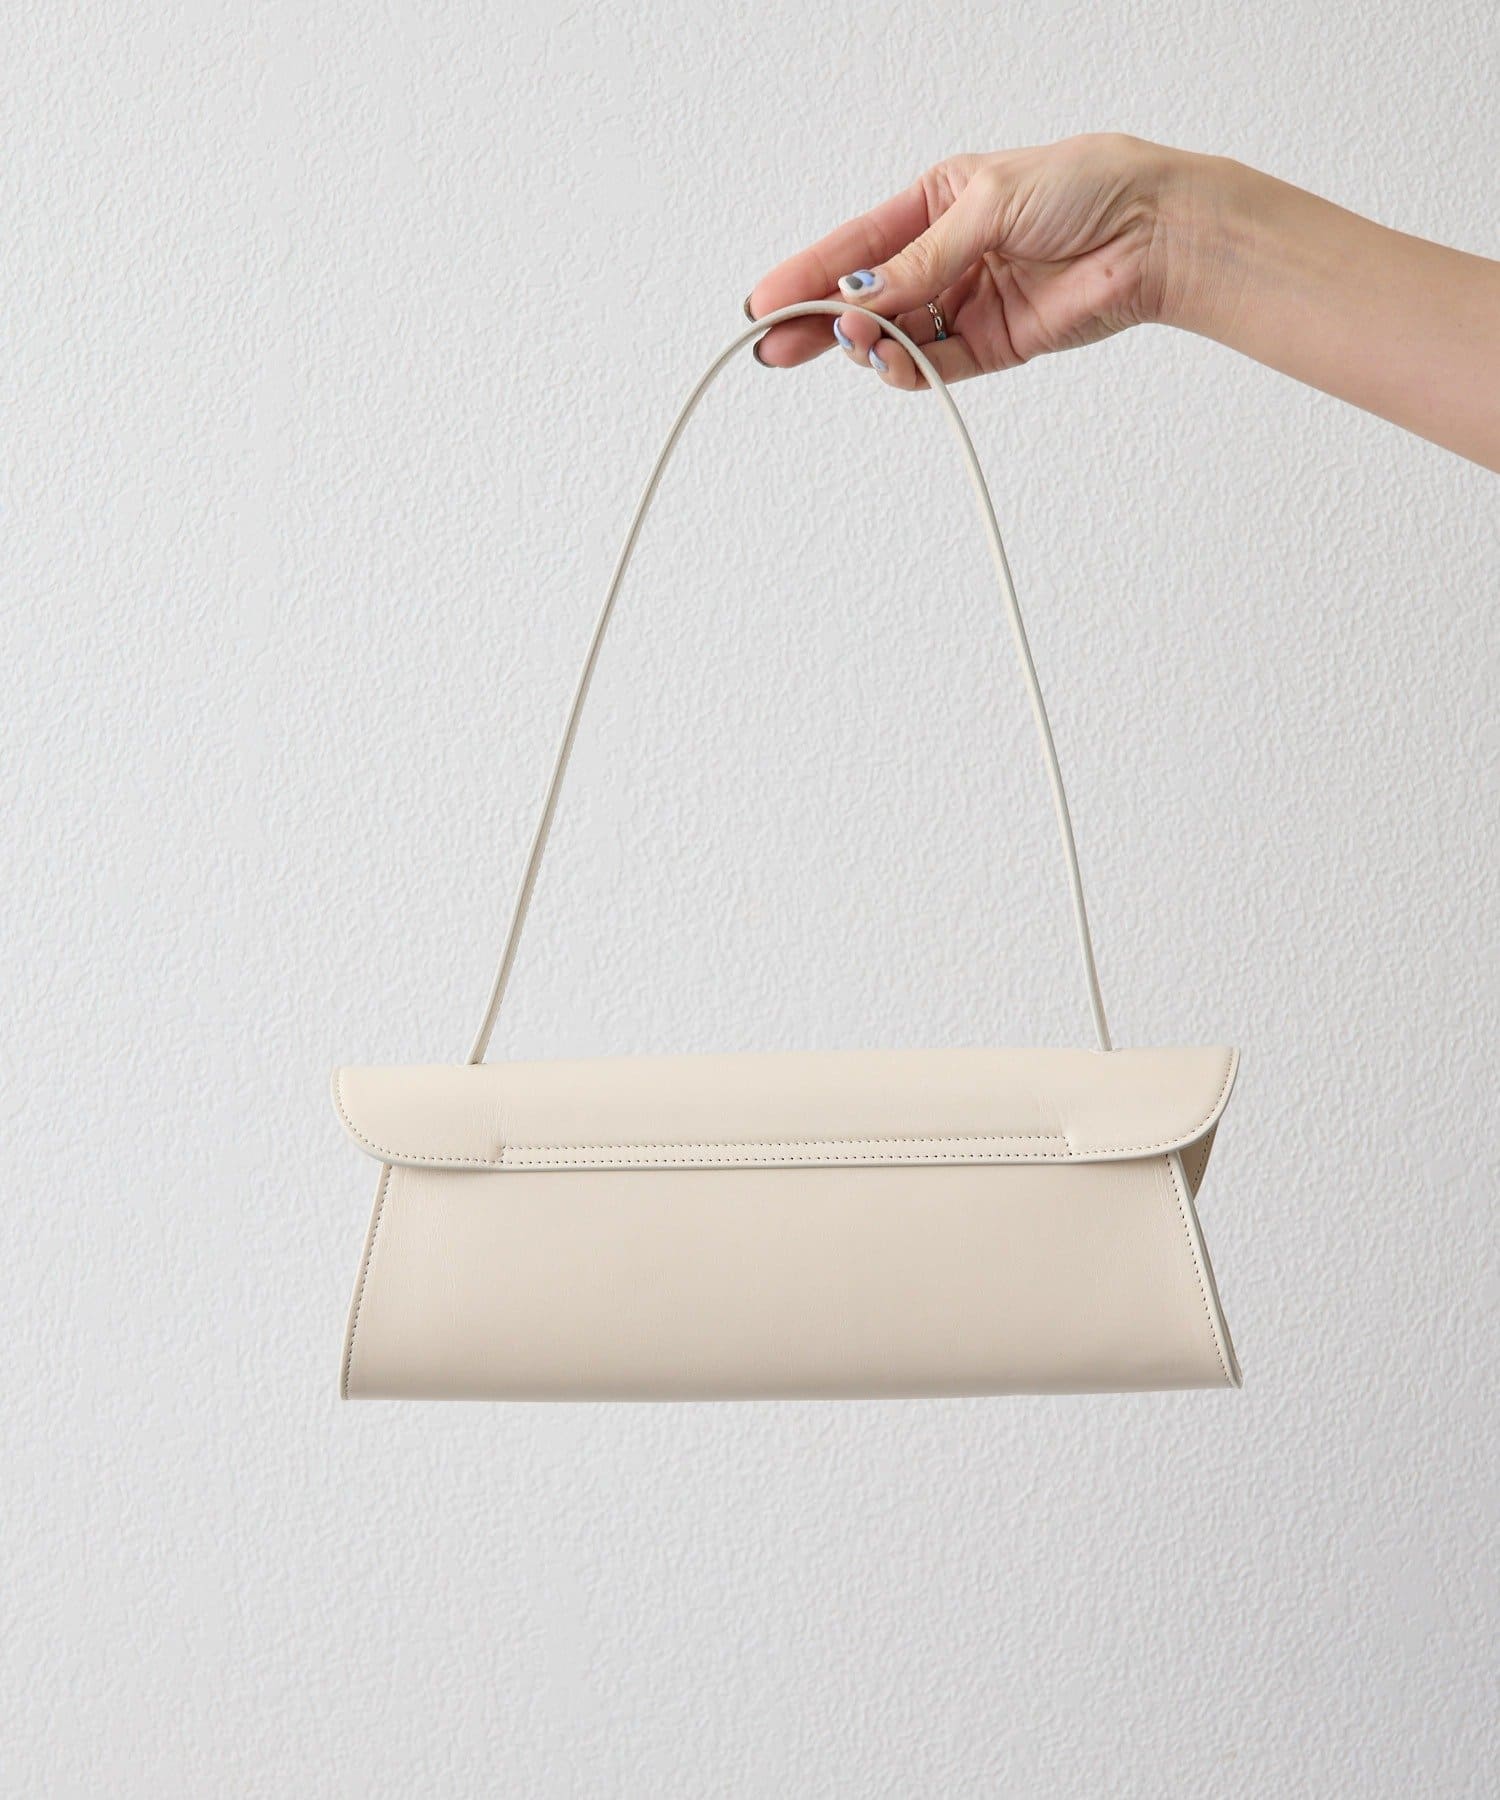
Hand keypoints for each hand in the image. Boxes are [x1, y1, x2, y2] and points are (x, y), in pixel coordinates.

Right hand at [747, 134, 1206, 388]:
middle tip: (776, 346)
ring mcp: (967, 301)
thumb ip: (922, 260)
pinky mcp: (993, 344)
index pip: (857, 244)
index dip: (807, 272)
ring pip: (896, 335)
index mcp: (938, 202)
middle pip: (865, 297)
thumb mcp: (987, 204)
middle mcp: (947, 254)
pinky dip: (908, 369)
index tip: (764, 301)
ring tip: (858, 345)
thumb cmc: (1088, 187)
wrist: (1154, 234)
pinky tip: (892, 364)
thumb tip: (862, 296)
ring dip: (869, 346)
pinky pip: (935, 364)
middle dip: (819, 321)